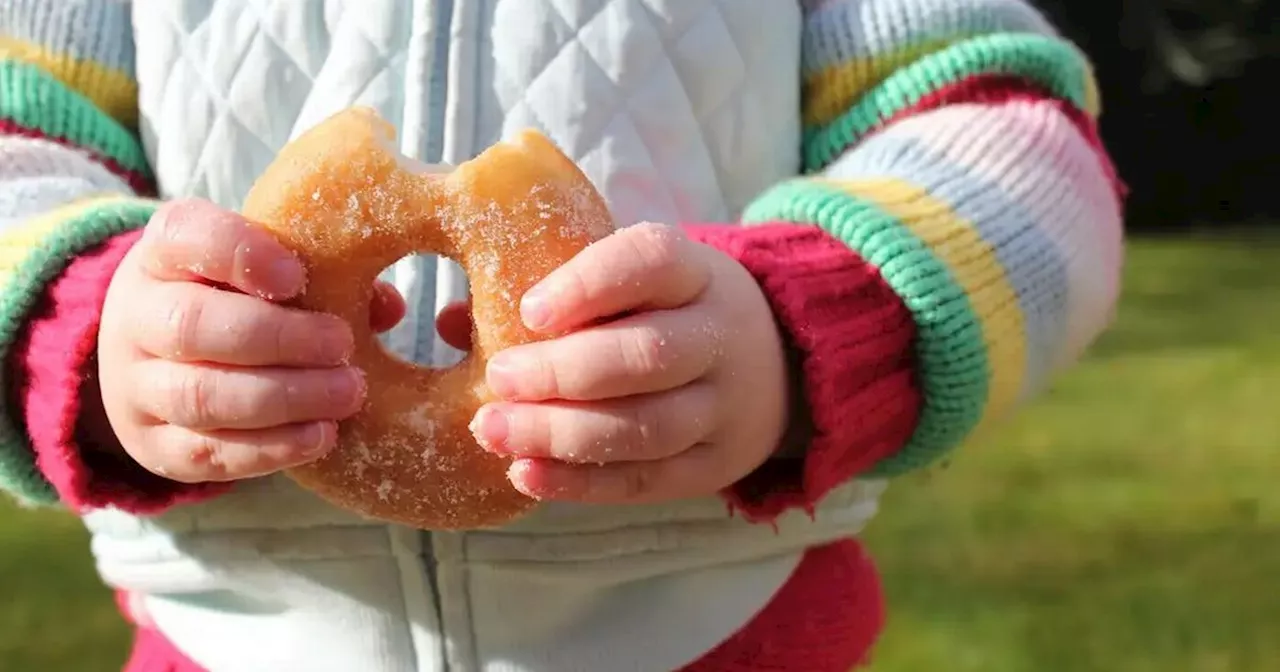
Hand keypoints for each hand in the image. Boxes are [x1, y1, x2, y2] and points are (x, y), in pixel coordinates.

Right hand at [97, 199, 404, 482]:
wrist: (150, 356)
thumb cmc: (229, 300)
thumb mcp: (260, 270)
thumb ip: (321, 278)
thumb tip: (387, 307)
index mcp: (162, 253)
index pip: (185, 237)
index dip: (241, 255)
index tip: (296, 276)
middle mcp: (136, 316)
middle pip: (193, 326)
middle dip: (279, 339)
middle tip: (342, 345)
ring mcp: (135, 386)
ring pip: (200, 397)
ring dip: (284, 398)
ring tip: (347, 393)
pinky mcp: (152, 445)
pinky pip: (206, 455)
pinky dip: (270, 449)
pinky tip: (320, 436)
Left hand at [466, 223, 789, 503]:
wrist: (779, 367)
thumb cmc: (673, 314)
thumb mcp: (639, 284)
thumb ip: (558, 295)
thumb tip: (450, 321)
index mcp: (699, 274)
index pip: (652, 262)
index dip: (589, 284)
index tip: (529, 308)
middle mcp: (721, 338)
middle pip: (646, 356)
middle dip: (561, 371)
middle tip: (497, 378)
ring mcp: (723, 408)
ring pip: (645, 426)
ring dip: (561, 433)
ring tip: (492, 430)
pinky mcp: (713, 466)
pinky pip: (645, 480)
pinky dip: (581, 483)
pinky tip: (525, 474)